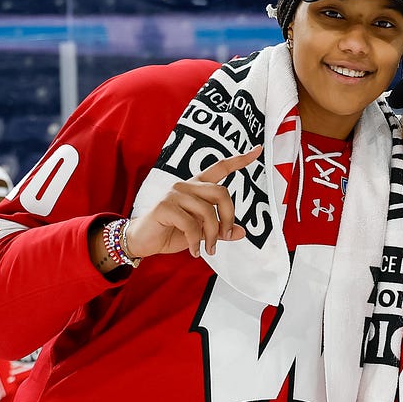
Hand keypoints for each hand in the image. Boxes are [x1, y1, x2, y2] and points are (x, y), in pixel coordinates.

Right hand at [125, 145, 263, 258]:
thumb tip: (242, 232)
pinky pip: (191, 224)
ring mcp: (175, 194)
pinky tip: (194, 251)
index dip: (240, 160)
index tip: (258, 150)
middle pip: (222, 192)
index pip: (221, 167)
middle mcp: (187, 185)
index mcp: (197, 186)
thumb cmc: (172, 232)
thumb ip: (220, 230)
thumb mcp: (201, 232)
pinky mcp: (165, 206)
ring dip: (212, 236)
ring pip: (207, 211)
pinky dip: (196, 242)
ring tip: (209, 250)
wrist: (143, 241)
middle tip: (224, 237)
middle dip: (228, 217)